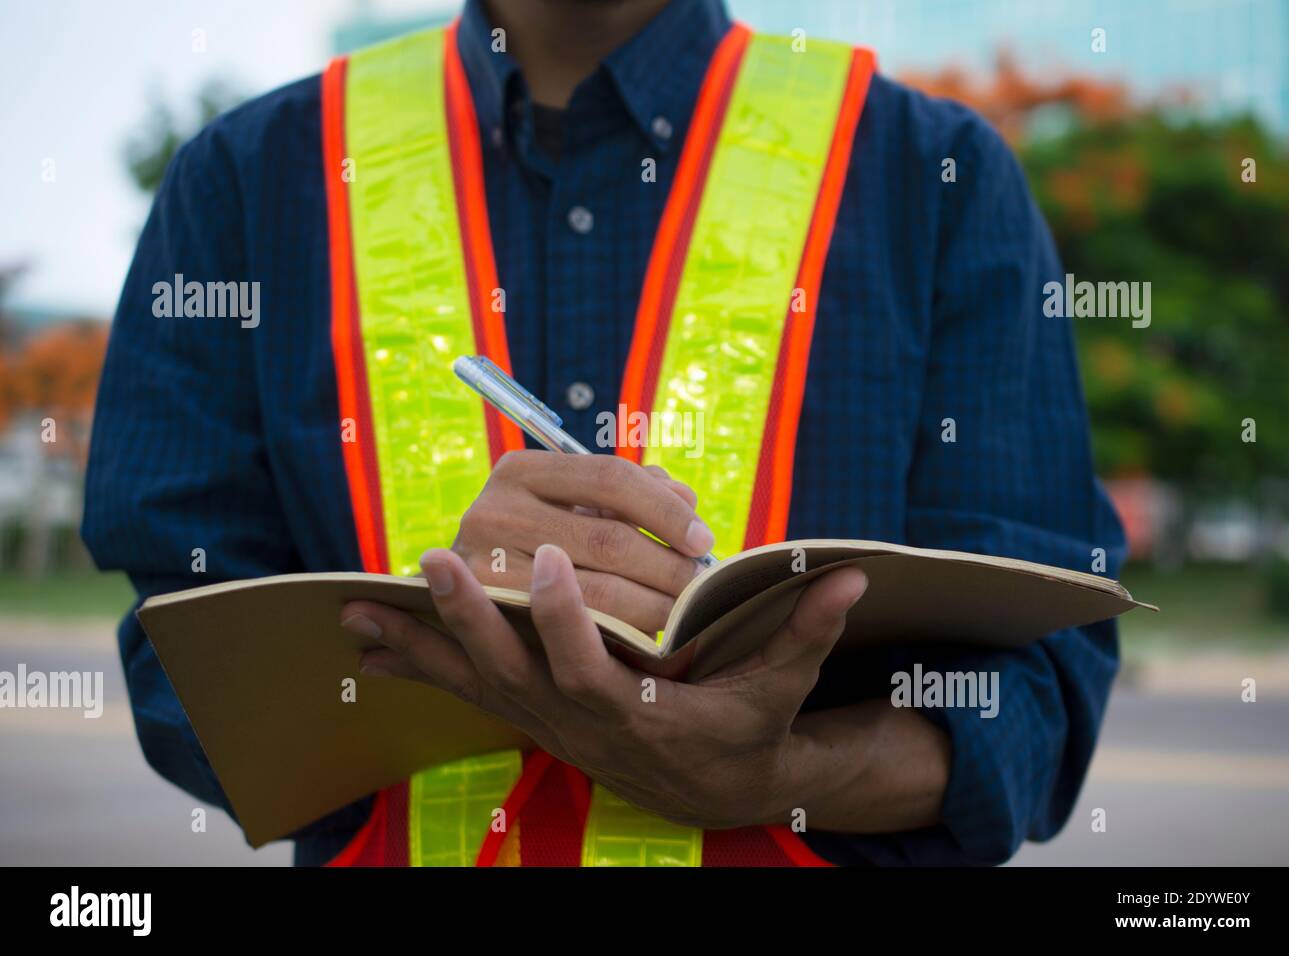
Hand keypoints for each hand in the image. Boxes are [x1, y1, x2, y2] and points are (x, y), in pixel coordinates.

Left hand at [341, 544, 867, 829]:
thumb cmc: (743, 729)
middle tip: (435, 558)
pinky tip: (369, 642)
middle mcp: (577, 721)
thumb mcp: (780, 687)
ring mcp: (544, 721)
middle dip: (469, 618)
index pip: (589, 666)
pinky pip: (462, 689)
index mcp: (637, 713)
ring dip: (420, 641)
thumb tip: (849, 577)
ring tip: (359, 604)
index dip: (564, 617)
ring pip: (473, 681)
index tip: (543, 555)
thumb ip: (807, 632)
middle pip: (512, 672)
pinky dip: (415, 665)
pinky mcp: (528, 712)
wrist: (710, 787)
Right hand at [451, 451, 713, 633]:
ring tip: (683, 613)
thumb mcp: (575, 510)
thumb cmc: (541, 548)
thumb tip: (687, 501)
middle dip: (667, 565)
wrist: (466, 603)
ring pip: (598, 592)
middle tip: (701, 587)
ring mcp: (483, 567)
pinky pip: (578, 631)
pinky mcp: (492, 620)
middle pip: (609, 538)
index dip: (666, 510)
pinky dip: (622, 634)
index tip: (703, 541)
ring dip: (653, 604)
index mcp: (520, 471)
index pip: (611, 478)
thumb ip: (633, 496)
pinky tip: (649, 637)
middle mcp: (493, 511)